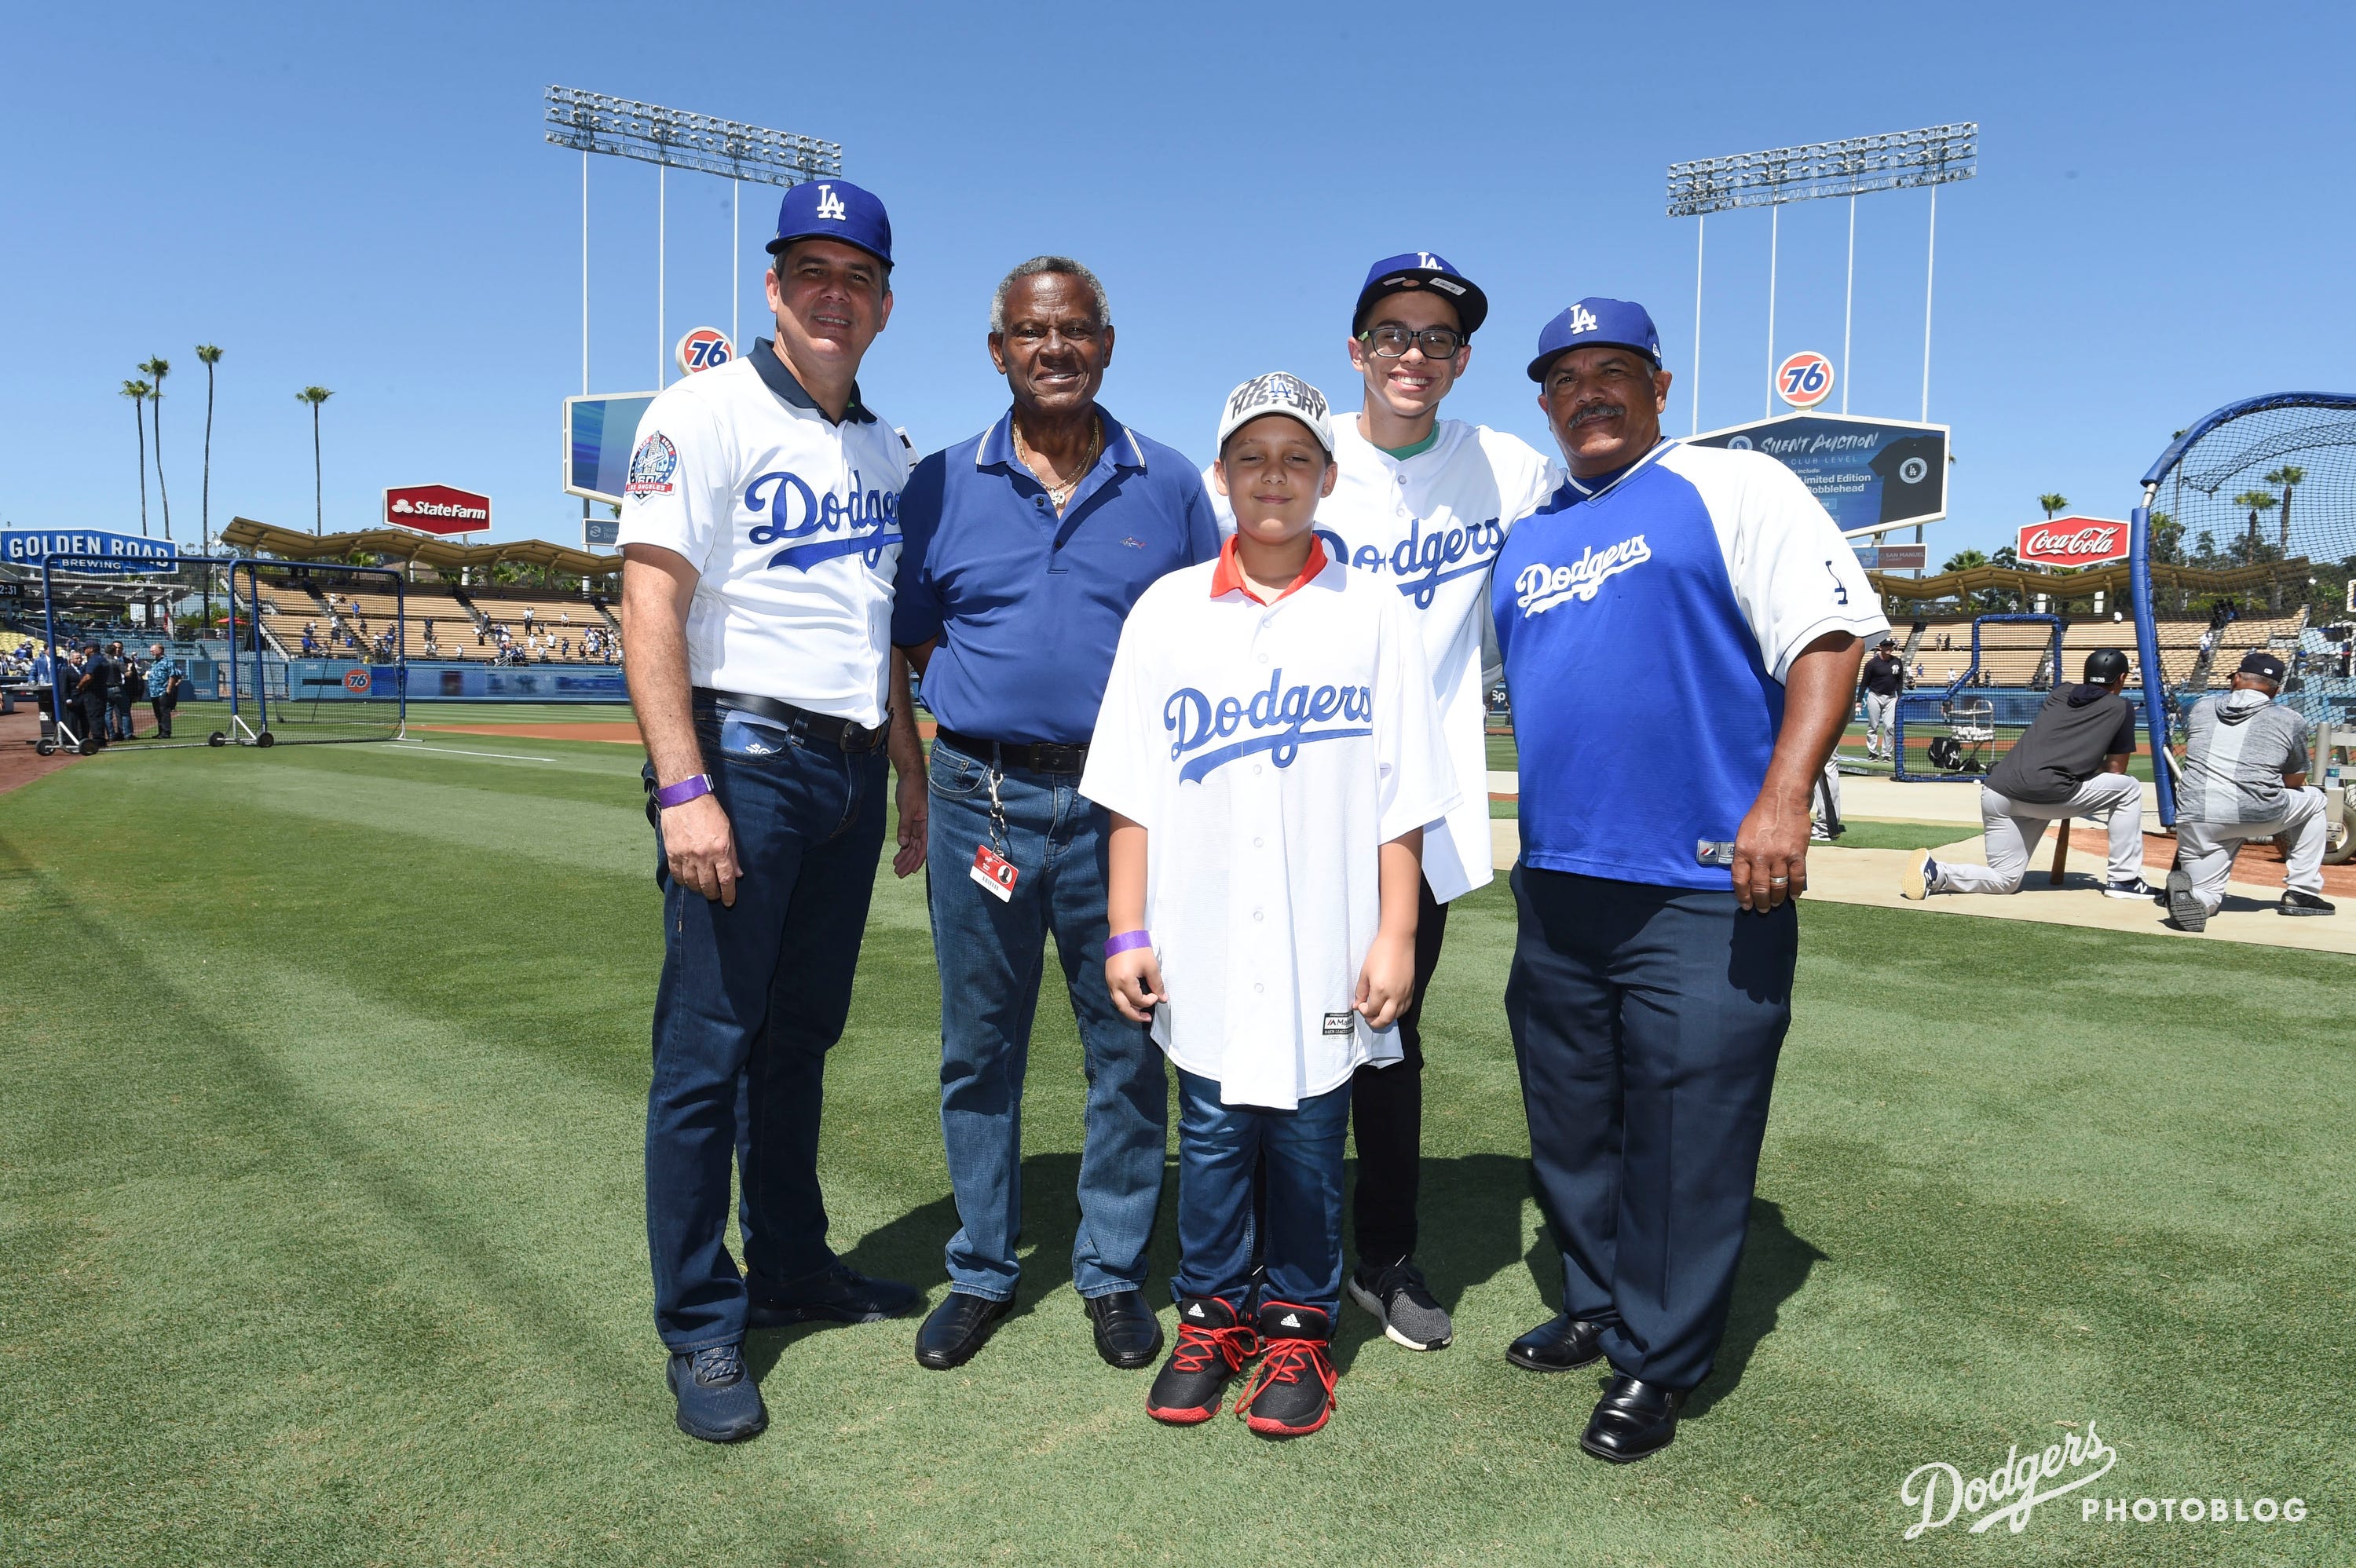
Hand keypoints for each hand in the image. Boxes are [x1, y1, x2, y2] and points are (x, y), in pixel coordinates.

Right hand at [662, 792, 740, 905]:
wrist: (685, 797)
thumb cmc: (710, 811)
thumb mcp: (728, 830)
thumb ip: (733, 854)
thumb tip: (737, 874)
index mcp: (719, 849)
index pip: (726, 880)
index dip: (728, 894)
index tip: (729, 902)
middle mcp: (702, 856)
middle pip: (708, 885)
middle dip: (713, 894)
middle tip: (716, 896)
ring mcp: (685, 855)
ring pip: (692, 883)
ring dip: (698, 890)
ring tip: (702, 889)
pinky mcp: (672, 853)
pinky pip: (677, 875)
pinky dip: (683, 882)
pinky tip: (688, 881)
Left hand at [893, 765, 927, 877]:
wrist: (910, 775)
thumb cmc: (912, 789)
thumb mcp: (907, 807)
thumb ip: (906, 825)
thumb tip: (903, 843)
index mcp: (928, 823)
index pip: (924, 846)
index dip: (918, 859)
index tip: (911, 870)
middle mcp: (925, 826)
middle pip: (918, 849)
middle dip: (909, 862)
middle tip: (899, 873)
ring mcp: (919, 824)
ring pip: (913, 845)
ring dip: (906, 857)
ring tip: (897, 868)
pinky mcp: (913, 821)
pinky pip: (909, 838)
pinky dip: (904, 847)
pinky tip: (899, 855)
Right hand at [1106, 947, 1164, 1023]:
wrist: (1123, 933)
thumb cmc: (1139, 948)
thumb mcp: (1151, 967)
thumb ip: (1157, 985)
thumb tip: (1163, 998)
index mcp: (1125, 981)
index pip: (1138, 1000)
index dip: (1149, 1001)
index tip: (1156, 995)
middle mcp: (1114, 984)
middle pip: (1123, 1008)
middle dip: (1136, 1016)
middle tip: (1147, 1018)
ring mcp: (1109, 981)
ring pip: (1117, 1003)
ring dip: (1129, 1010)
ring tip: (1140, 1013)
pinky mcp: (1108, 977)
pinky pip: (1114, 995)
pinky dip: (1123, 1001)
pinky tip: (1132, 1000)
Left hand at [1354, 929, 1416, 1029]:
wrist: (1398, 942)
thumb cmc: (1379, 954)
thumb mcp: (1365, 972)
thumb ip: (1360, 991)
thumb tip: (1356, 1005)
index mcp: (1380, 991)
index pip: (1371, 1011)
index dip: (1363, 1011)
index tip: (1360, 1004)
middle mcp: (1394, 996)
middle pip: (1385, 1020)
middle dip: (1375, 1022)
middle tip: (1368, 1017)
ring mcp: (1405, 994)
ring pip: (1396, 1016)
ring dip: (1386, 1018)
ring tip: (1378, 1013)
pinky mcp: (1412, 990)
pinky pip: (1405, 1008)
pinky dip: (1396, 1012)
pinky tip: (1390, 1008)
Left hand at [1731, 785, 1809, 912]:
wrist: (1782, 799)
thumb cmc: (1760, 814)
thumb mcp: (1743, 833)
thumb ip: (1744, 854)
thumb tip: (1746, 875)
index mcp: (1743, 850)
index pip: (1740, 881)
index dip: (1743, 896)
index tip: (1746, 905)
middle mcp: (1761, 856)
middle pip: (1760, 887)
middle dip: (1760, 902)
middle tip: (1762, 909)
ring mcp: (1780, 856)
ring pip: (1778, 886)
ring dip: (1777, 899)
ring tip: (1775, 904)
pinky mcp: (1797, 854)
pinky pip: (1797, 878)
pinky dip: (1796, 890)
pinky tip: (1793, 896)